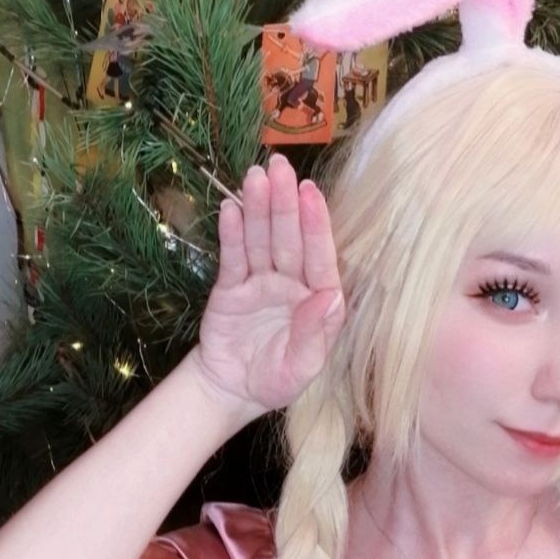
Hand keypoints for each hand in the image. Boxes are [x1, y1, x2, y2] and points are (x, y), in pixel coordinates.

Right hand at [192, 154, 344, 417]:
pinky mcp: (230, 288)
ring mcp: (260, 282)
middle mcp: (291, 284)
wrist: (233, 392)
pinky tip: (230, 209)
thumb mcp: (302, 367)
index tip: (311, 193)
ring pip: (261, 240)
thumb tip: (329, 298)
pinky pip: (233, 257)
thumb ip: (315, 333)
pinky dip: (231, 234)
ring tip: (255, 177)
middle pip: (289, 238)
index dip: (315, 224)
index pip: (319, 257)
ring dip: (258, 208)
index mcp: (317, 299)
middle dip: (285, 203)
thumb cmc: (278, 380)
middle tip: (280, 166)